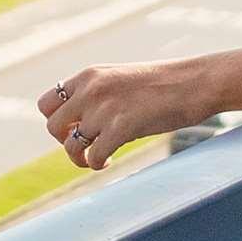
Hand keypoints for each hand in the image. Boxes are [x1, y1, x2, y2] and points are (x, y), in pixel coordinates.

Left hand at [35, 58, 213, 169]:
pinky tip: (108, 162)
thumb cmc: (163, 86)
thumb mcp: (120, 80)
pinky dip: (97, 164)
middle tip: (85, 146)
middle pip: (52, 126)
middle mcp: (91, 90)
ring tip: (97, 159)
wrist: (195, 83)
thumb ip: (95, 95)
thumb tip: (76, 126)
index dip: (57, 121)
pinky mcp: (122, 127)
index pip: (46, 103)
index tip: (74, 129)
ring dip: (80, 159)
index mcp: (89, 76)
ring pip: (71, 145)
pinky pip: (93, 156)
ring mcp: (105, 108)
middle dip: (65, 141)